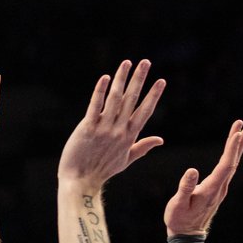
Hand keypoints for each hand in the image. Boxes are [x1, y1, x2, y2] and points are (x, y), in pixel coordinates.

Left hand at [57, 60, 165, 185]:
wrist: (81, 181)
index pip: (145, 111)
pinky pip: (95, 106)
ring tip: (127, 63)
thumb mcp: (126, 159)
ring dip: (122, 79)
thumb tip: (160, 140)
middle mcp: (119, 130)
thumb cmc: (102, 170)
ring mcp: (104, 128)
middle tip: (146, 62)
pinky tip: (106, 78)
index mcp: (130, 136)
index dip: (153, 95)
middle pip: (132, 100)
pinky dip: (100, 91)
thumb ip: (143, 147)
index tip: (161, 80)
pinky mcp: (87, 128)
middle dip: (139, 79)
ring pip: (115, 99)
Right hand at [163, 120, 242, 237]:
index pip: (226, 165)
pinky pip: (227, 168)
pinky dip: (231, 155)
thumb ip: (185, 187)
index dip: (232, 149)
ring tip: (242, 131)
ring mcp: (220, 189)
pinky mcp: (217, 189)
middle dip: (238, 142)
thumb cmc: (179, 219)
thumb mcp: (178, 204)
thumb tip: (192, 170)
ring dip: (237, 147)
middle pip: (233, 162)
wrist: (186, 235)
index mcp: (211, 189)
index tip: (237, 133)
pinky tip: (232, 149)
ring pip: (232, 164)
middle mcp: (220, 188)